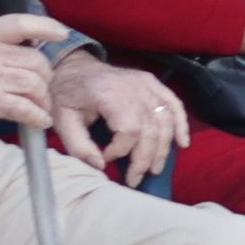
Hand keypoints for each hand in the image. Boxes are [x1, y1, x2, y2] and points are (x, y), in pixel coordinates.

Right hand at [0, 13, 63, 132]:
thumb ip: (0, 45)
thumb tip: (36, 43)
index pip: (18, 24)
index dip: (44, 26)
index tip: (61, 33)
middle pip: (35, 60)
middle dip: (45, 75)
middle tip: (42, 86)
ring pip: (35, 83)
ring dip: (43, 97)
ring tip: (40, 104)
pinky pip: (26, 108)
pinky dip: (37, 116)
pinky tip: (40, 120)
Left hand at [51, 52, 186, 184]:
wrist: (73, 66)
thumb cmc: (66, 93)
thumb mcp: (62, 120)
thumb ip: (79, 146)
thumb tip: (100, 166)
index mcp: (108, 93)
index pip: (129, 128)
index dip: (120, 150)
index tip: (105, 158)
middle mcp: (133, 86)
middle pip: (151, 128)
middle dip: (145, 157)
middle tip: (136, 178)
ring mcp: (146, 83)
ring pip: (165, 120)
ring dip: (163, 148)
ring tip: (154, 169)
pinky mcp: (153, 83)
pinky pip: (175, 105)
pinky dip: (181, 125)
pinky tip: (182, 143)